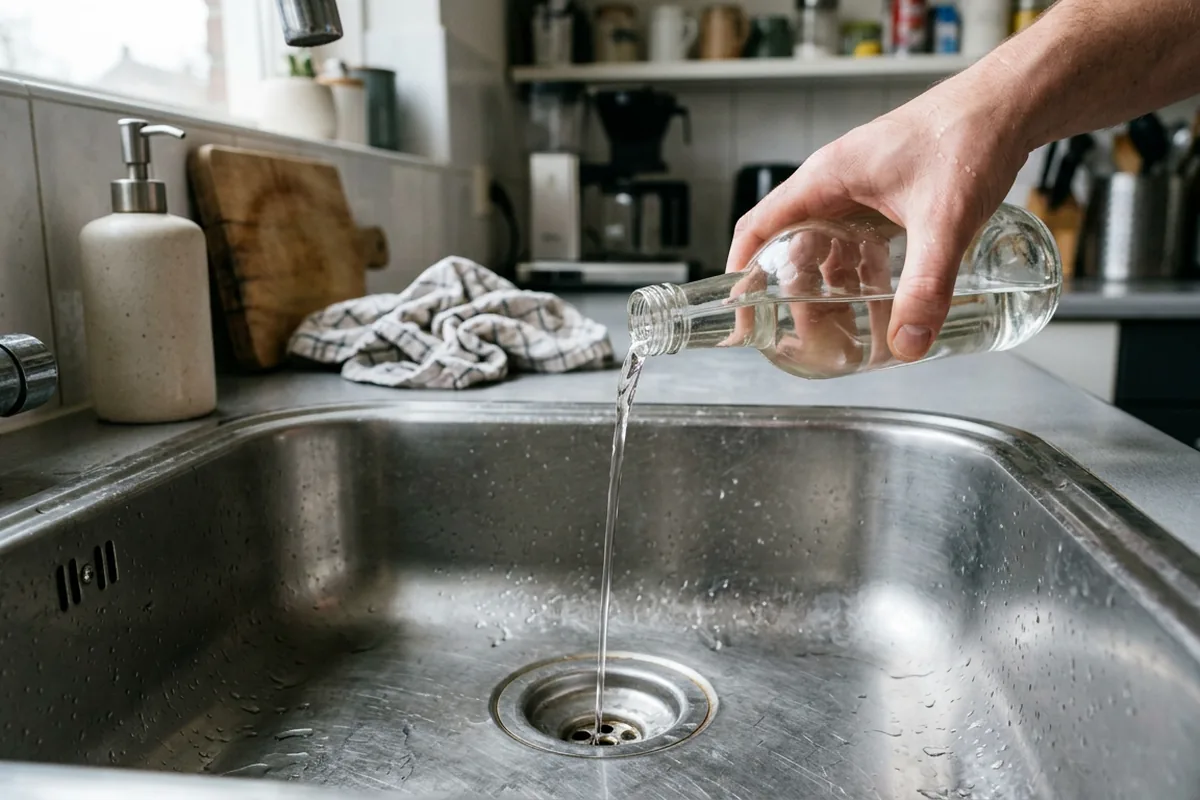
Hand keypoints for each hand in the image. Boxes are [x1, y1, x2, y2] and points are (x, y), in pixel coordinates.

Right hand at [726, 78, 1029, 361]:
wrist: (1013, 103)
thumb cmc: (969, 136)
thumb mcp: (944, 221)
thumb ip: (927, 286)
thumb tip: (908, 343)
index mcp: (826, 179)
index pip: (758, 227)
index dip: (741, 271)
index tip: (741, 312)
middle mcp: (836, 183)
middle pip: (793, 247)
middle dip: (796, 295)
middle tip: (808, 337)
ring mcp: (863, 188)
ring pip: (829, 247)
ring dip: (832, 288)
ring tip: (845, 328)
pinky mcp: (890, 195)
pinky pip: (860, 241)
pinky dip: (864, 273)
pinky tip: (883, 299)